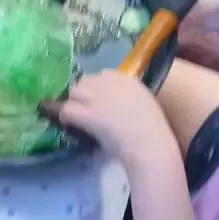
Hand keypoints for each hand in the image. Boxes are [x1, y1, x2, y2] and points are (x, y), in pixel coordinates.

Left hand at [58, 70, 174, 167]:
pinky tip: (69, 124)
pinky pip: (68, 109)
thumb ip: (128, 96)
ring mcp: (98, 97)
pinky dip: (66, 116)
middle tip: (85, 109)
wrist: (151, 144)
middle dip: (83, 94)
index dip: (96, 88)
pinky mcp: (89, 113)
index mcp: (127, 79)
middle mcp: (110, 83)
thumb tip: (113, 102)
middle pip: (85, 81)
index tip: (97, 100)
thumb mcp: (144, 102)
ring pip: (74, 92)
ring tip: (77, 117)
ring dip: (74, 103)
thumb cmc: (152, 131)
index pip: (103, 75)